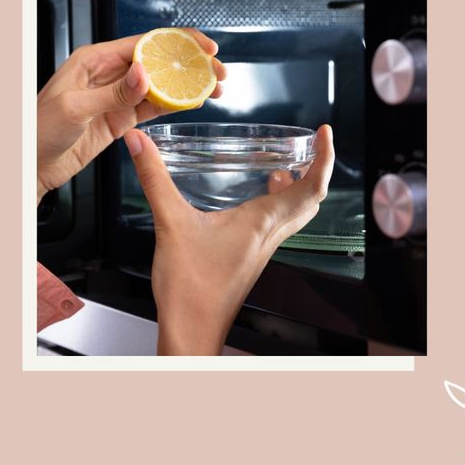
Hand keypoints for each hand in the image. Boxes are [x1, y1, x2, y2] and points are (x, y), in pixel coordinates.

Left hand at [36, 30, 224, 203]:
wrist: (29, 165)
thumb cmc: (37, 131)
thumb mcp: (74, 108)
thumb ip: (112, 93)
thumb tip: (145, 75)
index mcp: (94, 60)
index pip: (145, 43)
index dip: (178, 44)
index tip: (204, 49)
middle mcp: (107, 74)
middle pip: (158, 61)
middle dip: (190, 64)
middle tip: (218, 73)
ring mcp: (115, 97)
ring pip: (160, 84)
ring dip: (188, 86)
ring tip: (215, 89)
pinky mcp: (118, 119)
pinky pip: (151, 107)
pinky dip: (174, 105)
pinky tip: (193, 103)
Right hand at [123, 124, 335, 354]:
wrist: (191, 330)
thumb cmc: (190, 288)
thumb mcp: (169, 223)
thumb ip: (154, 179)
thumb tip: (139, 144)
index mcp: (262, 224)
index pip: (311, 187)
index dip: (325, 157)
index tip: (325, 134)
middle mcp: (269, 236)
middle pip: (311, 200)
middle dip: (316, 170)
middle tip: (310, 146)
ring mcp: (261, 249)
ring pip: (295, 215)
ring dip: (298, 189)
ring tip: (284, 167)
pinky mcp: (248, 258)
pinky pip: (275, 226)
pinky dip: (276, 206)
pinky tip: (252, 200)